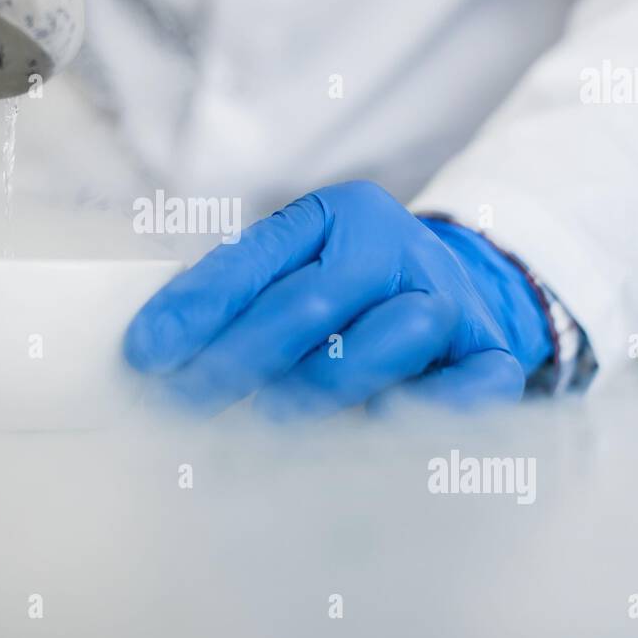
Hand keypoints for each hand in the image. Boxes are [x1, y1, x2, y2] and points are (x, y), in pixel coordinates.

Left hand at [123, 181, 552, 418]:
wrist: (467, 290)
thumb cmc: (352, 291)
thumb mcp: (297, 268)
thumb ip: (237, 297)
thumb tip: (156, 351)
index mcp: (341, 215)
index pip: (258, 258)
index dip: (198, 307)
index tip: (146, 355)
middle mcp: (398, 249)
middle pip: (313, 299)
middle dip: (238, 356)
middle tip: (185, 403)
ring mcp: (449, 300)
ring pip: (392, 333)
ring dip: (324, 380)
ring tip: (264, 419)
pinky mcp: (490, 355)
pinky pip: (473, 383)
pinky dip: (433, 404)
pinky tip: (382, 421)